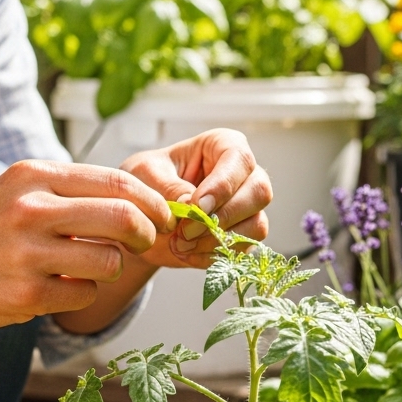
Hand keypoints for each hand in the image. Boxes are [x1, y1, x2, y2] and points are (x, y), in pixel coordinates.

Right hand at [0, 160, 174, 332]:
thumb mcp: (14, 191)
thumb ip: (68, 189)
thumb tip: (138, 197)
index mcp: (33, 175)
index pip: (119, 181)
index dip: (153, 202)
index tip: (165, 216)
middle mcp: (31, 208)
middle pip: (126, 218)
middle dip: (148, 234)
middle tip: (145, 243)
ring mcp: (28, 252)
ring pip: (111, 260)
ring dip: (110, 269)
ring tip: (86, 268)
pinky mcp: (27, 293)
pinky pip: (86, 295)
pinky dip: (82, 295)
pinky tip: (58, 288)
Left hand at [121, 129, 272, 269]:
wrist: (142, 215)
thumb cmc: (145, 182)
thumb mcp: (144, 175)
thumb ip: (168, 186)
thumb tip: (191, 202)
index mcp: (224, 145)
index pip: (239, 160)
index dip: (222, 186)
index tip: (196, 207)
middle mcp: (245, 174)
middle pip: (259, 193)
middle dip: (221, 218)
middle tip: (185, 233)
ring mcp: (249, 206)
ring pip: (256, 225)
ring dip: (217, 241)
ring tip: (180, 245)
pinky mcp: (245, 234)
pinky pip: (244, 249)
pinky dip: (214, 256)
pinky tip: (187, 254)